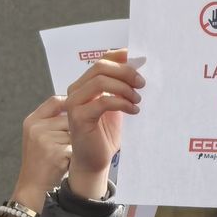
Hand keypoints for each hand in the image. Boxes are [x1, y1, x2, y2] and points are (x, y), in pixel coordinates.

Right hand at [10, 96, 70, 212]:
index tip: (78, 115)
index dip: (70, 105)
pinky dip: (75, 154)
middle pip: (69, 117)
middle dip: (74, 129)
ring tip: (63, 155)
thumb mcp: (38, 137)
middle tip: (67, 144)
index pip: (56, 101)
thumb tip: (76, 103)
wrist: (33, 187)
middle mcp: (36, 128)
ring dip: (75, 143)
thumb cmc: (39, 162)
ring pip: (75, 132)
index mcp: (31, 121)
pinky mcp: (55, 152)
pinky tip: (65, 162)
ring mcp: (44, 140)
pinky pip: (76, 146)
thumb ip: (51, 120)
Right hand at [63, 50, 140, 201]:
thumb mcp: (116, 104)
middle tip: (142, 83)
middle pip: (100, 67)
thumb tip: (138, 65)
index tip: (140, 61)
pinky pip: (103, 102)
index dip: (120, 56)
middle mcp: (75, 91)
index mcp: (84, 85)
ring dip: (124, 88)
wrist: (94, 161)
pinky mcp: (78, 117)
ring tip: (137, 99)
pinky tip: (133, 110)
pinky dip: (122, 103)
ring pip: (100, 82)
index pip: (101, 60)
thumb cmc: (105, 135)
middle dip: (125, 72)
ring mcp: (74, 104)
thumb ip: (121, 86)